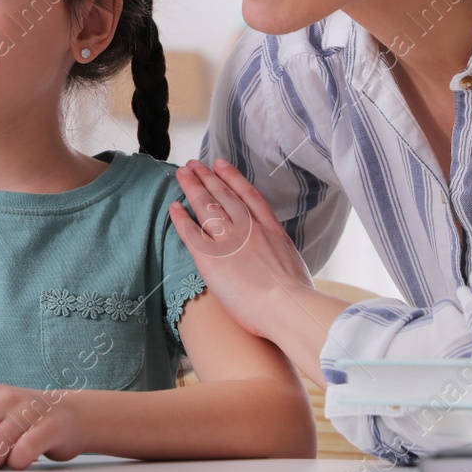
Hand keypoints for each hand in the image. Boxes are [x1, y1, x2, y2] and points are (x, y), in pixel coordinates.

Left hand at [169, 158, 316, 339]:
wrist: (287, 306)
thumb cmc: (297, 295)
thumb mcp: (294, 263)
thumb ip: (279, 254)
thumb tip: (277, 258)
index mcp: (271, 229)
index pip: (248, 195)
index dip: (232, 177)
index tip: (221, 165)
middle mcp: (249, 228)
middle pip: (223, 195)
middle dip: (207, 177)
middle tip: (195, 165)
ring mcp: (229, 240)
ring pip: (207, 206)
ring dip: (193, 187)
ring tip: (182, 174)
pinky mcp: (211, 257)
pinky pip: (191, 232)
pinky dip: (181, 218)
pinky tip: (173, 207)